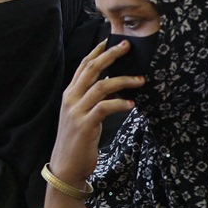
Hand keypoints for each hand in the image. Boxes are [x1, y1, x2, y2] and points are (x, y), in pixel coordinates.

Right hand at [50, 39, 140, 186]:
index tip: (111, 41)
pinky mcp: (85, 124)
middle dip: (111, 56)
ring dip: (123, 80)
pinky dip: (120, 103)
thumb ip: (94, 99)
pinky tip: (131, 104)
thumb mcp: (83, 115)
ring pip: (101, 86)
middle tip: (127, 47)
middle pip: (91, 69)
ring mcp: (76, 111)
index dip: (97, 52)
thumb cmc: (78, 140)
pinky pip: (105, 107)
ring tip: (140, 79)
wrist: (66, 165)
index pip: (83, 66)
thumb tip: (114, 86)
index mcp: (70, 94)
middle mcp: (71, 99)